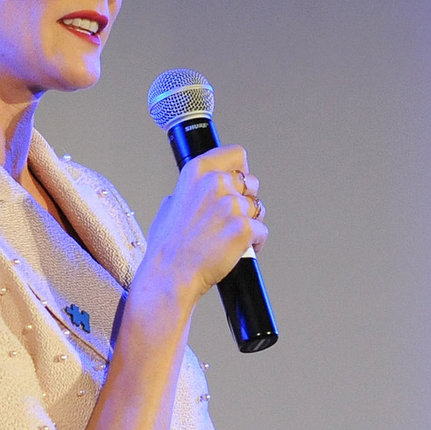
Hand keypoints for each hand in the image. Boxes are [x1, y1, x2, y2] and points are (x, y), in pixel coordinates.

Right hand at [139, 144, 267, 309]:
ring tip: (230, 237)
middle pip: (252, 182)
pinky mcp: (244, 228)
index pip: (236, 154)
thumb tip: (203, 189)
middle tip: (230, 218)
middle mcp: (216, 183)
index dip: (240, 169)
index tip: (238, 180)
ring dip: (250, 222)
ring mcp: (232, 205)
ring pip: (258, 208)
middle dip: (245, 199)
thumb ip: (192, 190)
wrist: (171, 275)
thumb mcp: (171, 204)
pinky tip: (237, 250)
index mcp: (197, 171)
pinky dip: (254, 242)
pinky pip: (262, 231)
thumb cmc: (168, 246)